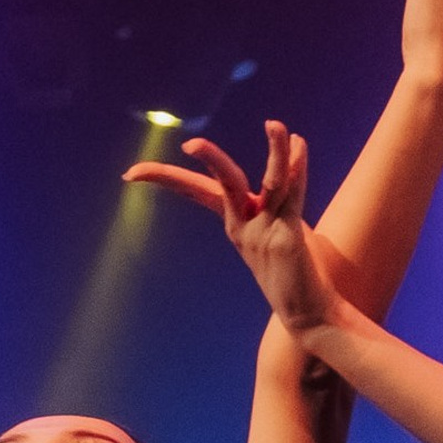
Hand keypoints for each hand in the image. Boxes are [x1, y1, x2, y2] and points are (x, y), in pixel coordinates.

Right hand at [127, 119, 336, 335]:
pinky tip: (300, 145)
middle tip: (191, 146)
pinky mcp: (287, 238)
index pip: (198, 192)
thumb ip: (280, 203)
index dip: (166, 179)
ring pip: (269, 182)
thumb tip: (283, 176)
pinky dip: (298, 169)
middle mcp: (244, 225)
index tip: (130, 175)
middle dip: (209, 160)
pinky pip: (294, 195)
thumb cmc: (298, 276)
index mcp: (237, 222)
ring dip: (276, 152)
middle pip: (220, 185)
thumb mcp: (283, 232)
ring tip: (275, 124)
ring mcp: (265, 232)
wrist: (312, 318)